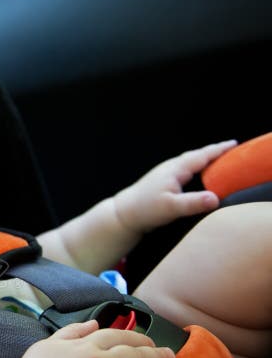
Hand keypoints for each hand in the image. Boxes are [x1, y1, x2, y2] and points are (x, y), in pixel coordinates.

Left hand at [113, 140, 235, 233]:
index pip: (201, 156)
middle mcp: (171, 167)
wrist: (123, 213)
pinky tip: (199, 173)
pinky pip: (185, 170)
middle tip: (232, 149)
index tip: (234, 144)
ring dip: (205, 159)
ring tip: (220, 158)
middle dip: (214, 152)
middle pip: (196, 156)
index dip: (218, 150)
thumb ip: (193, 203)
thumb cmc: (145, 209)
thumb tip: (215, 198)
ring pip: (190, 162)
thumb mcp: (171, 208)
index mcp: (176, 169)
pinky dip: (196, 167)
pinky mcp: (163, 181)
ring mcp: (166, 173)